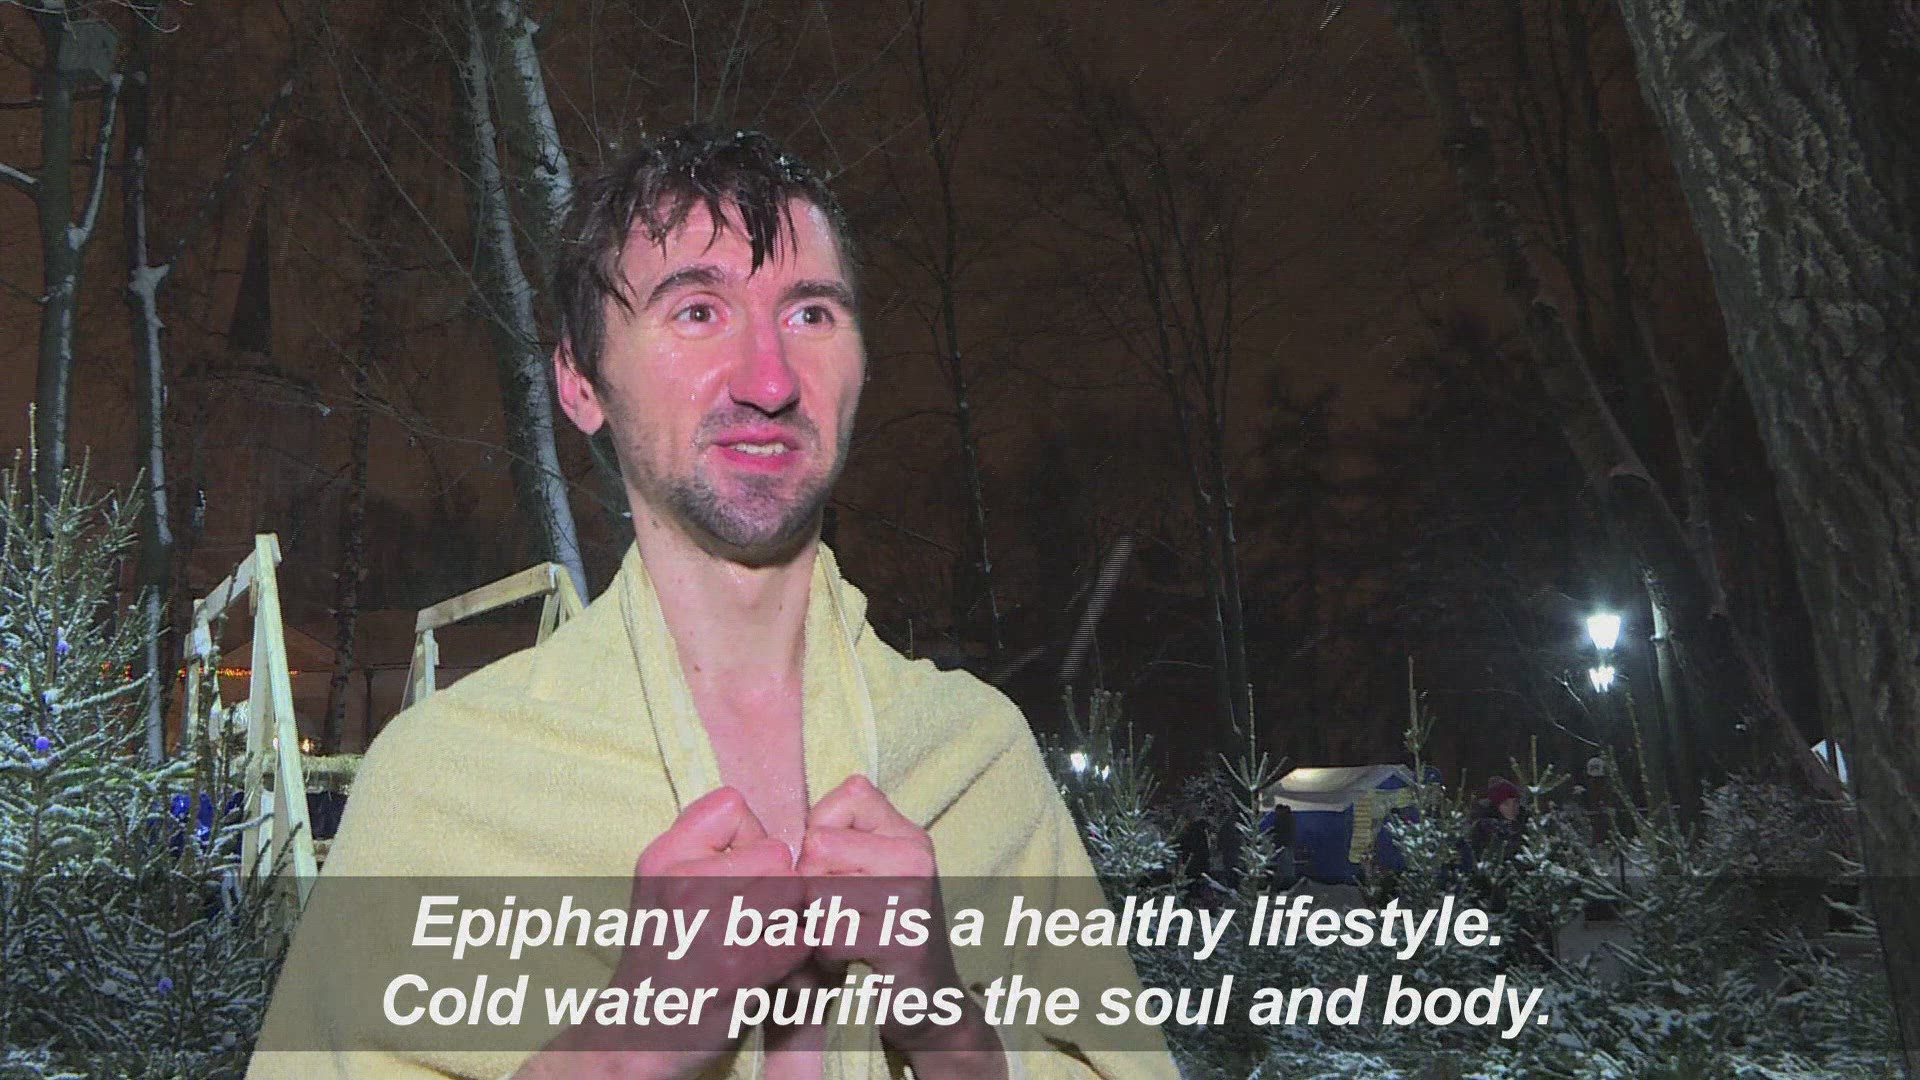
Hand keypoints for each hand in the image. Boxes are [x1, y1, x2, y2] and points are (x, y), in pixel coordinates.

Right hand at [520, 787, 809, 1078]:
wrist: (639, 1029)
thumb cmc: (661, 948)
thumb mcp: (660, 878)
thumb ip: (700, 837)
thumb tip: (751, 813)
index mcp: (663, 857)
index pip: (733, 806)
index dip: (747, 836)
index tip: (735, 870)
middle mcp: (684, 885)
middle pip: (777, 853)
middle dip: (778, 879)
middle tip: (758, 911)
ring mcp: (714, 926)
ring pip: (794, 892)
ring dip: (790, 916)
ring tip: (763, 936)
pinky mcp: (742, 968)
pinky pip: (800, 937)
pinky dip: (794, 952)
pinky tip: (769, 964)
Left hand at [799, 776, 997, 1067]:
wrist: (927, 999)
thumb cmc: (880, 932)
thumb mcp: (868, 875)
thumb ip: (837, 841)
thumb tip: (794, 840)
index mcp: (909, 834)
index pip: (850, 793)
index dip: (823, 831)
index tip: (836, 868)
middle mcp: (917, 856)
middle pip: (821, 844)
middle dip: (810, 881)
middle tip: (833, 910)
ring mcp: (913, 897)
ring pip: (818, 889)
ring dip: (815, 920)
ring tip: (840, 934)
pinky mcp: (903, 940)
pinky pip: (829, 933)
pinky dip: (824, 952)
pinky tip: (846, 958)